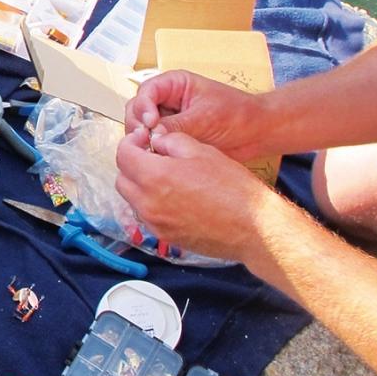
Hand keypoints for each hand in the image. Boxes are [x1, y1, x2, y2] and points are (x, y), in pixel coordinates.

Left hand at [114, 126, 273, 262]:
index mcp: (154, 177)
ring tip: (165, 177)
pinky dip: (152, 203)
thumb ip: (171, 141)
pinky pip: (147, 216)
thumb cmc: (233, 188)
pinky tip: (175, 197)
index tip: (143, 138)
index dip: (130, 142)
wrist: (253, 228)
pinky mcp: (165, 237)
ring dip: (141, 185)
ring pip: (133, 199)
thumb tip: (155, 141)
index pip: (123, 155)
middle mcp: (148, 204)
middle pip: (122, 179)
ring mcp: (155, 224)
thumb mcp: (202, 151)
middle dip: (132, 164)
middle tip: (152, 156)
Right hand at [125, 70, 270, 161]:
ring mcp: (168, 119)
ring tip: (154, 150)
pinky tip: (158, 157)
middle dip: (138, 125)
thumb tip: (151, 135)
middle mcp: (167, 100)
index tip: (150, 123)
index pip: (147, 91)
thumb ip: (177, 125)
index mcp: (175, 84)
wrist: (257, 133)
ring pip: (141, 127)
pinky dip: (152, 150)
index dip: (144, 106)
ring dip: (143, 139)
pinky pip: (153, 142)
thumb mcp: (206, 118)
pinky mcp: (172, 137)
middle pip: (137, 109)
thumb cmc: (238, 115)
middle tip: (147, 140)